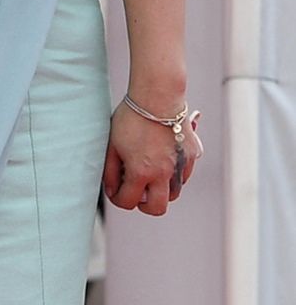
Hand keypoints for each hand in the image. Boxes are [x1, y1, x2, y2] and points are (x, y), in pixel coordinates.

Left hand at [106, 97, 198, 214]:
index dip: (118, 199)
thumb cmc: (131, 119)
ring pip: (174, 193)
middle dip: (144, 205)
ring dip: (160, 190)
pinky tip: (162, 160)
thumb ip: (111, 172)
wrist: (158, 97)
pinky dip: (173, 175)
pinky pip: (184, 175)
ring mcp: (181, 164)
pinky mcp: (192, 154)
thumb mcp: (112, 146)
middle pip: (158, 208)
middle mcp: (165, 172)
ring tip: (149, 174)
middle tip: (136, 191)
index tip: (115, 190)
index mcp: (141, 172)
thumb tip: (113, 190)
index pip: (128, 202)